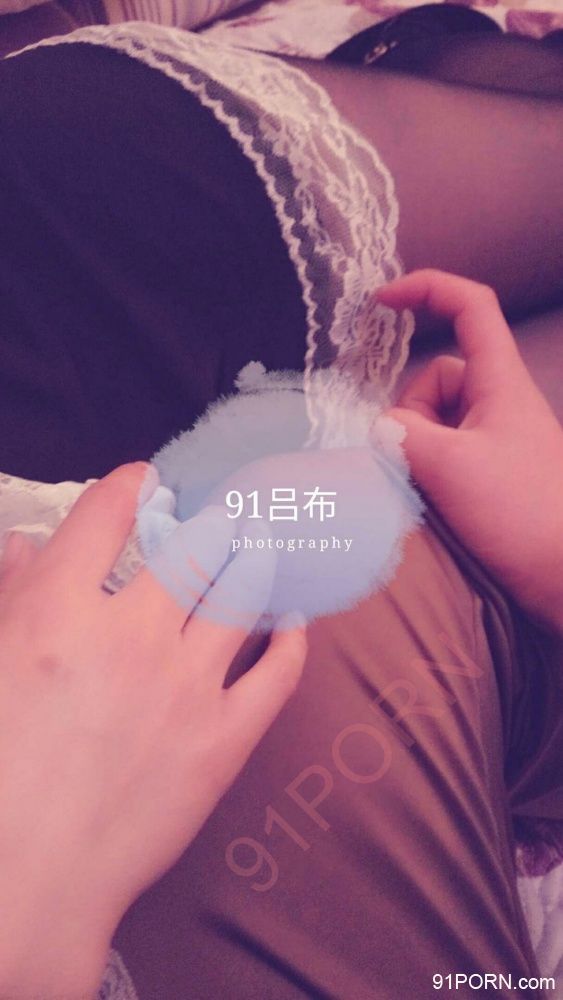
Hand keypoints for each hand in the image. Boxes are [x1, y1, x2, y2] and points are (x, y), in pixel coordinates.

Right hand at [0, 463, 304, 999]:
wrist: (27, 882)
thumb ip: (7, 599)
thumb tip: (24, 546)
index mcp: (57, 613)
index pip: (107, 513)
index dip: (132, 485)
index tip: (147, 482)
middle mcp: (131, 635)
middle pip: (195, 542)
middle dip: (215, 512)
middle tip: (227, 503)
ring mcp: (186, 686)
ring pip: (243, 590)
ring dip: (256, 557)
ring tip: (261, 543)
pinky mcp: (225, 740)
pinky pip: (278, 672)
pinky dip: (291, 637)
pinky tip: (293, 617)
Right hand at [378, 269, 562, 632]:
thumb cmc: (522, 513)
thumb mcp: (449, 466)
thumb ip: (399, 436)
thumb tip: (378, 430)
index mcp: (500, 382)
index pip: (470, 307)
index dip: (426, 289)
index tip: (380, 302)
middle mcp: (500, 404)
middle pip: (437, 379)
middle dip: (411, 413)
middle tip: (418, 460)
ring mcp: (496, 442)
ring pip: (435, 422)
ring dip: (417, 450)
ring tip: (428, 491)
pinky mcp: (492, 476)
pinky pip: (445, 455)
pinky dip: (427, 472)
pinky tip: (431, 504)